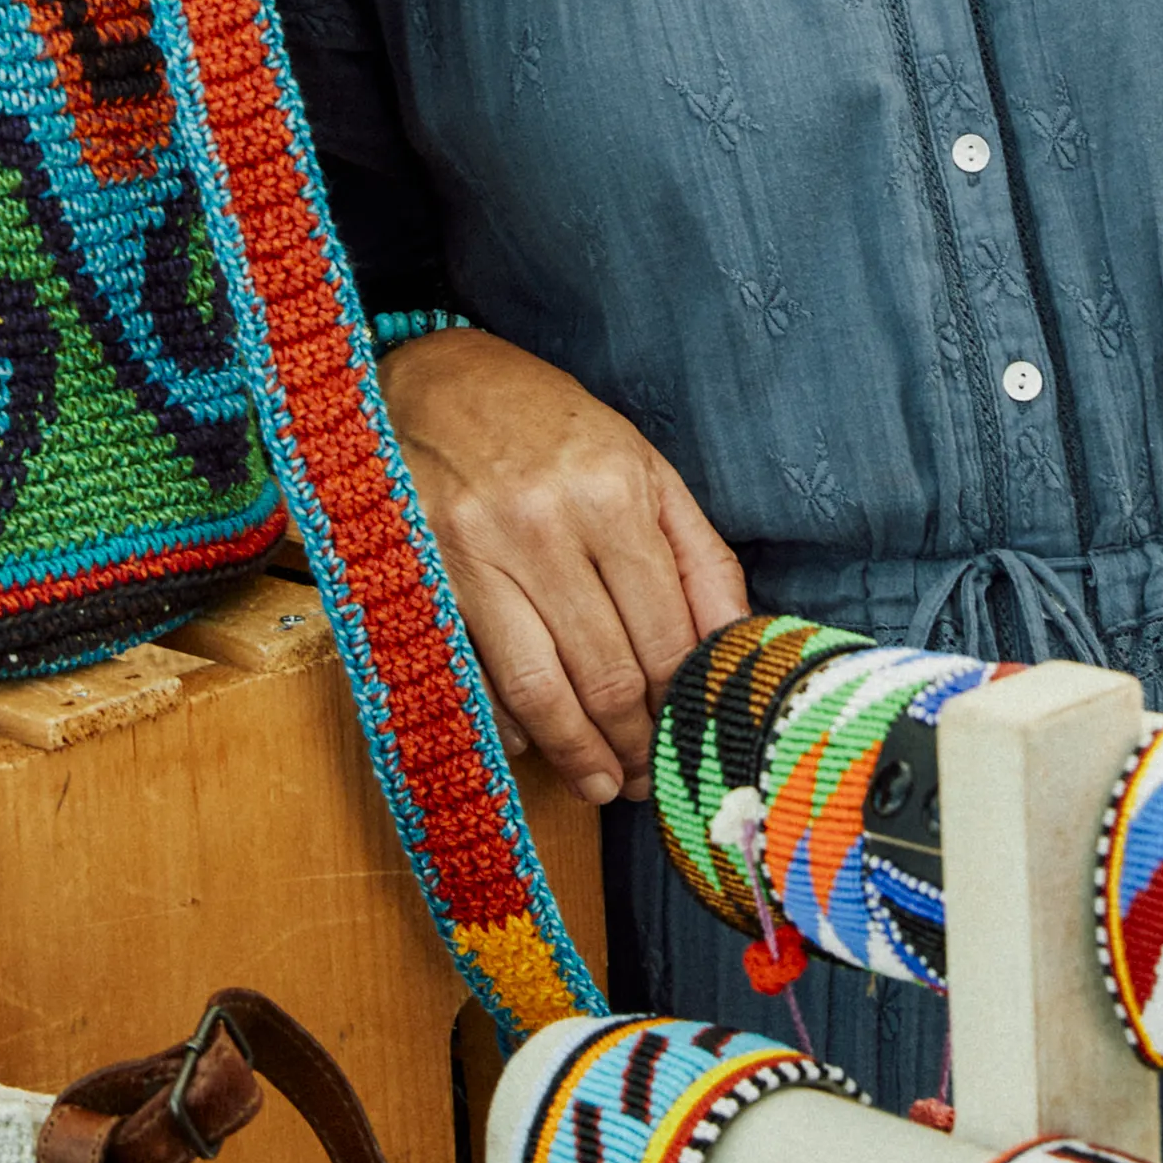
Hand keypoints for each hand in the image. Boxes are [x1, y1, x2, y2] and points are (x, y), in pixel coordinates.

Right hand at [384, 326, 745, 803]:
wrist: (432, 378)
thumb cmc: (548, 426)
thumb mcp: (643, 465)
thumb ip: (696, 555)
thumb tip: (737, 643)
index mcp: (615, 493)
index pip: (667, 636)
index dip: (684, 705)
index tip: (693, 740)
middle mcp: (547, 524)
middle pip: (608, 672)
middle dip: (636, 742)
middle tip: (649, 777)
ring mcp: (479, 553)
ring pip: (542, 687)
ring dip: (580, 753)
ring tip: (603, 785)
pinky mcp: (425, 576)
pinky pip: (475, 673)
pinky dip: (506, 723)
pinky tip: (534, 747)